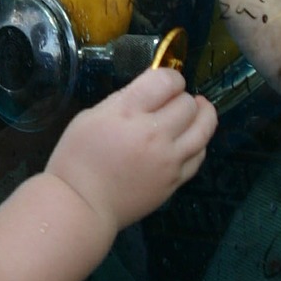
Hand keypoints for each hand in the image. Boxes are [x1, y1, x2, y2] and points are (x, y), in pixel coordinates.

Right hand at [45, 67, 215, 230]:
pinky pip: (199, 155)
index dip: (169, 76)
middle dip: (181, 97)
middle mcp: (155, 134)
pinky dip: (198, 142)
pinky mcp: (175, 181)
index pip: (167, 81)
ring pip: (204, 128)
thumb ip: (122, 100)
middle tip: (171, 101)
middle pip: (188, 103)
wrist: (82, 204)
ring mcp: (169, 160)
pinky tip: (191, 138)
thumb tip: (149, 92)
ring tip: (198, 109)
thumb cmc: (77, 157)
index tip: (163, 82)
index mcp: (128, 113)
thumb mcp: (90, 116)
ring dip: (202, 115)